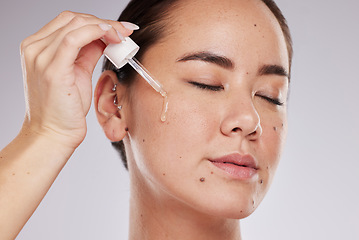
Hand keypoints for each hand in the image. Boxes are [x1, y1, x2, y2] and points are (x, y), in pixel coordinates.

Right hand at [20, 11, 130, 148]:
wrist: (54, 134)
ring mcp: (40, 57)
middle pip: (72, 19)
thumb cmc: (65, 108)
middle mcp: (35, 48)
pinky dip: (95, 32)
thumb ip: (86, 52)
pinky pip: (74, 38)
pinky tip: (112, 37)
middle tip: (125, 31)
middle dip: (104, 22)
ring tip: (122, 36)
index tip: (118, 28)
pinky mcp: (52, 69)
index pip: (68, 21)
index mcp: (38, 48)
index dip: (96, 20)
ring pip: (75, 24)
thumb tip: (104, 38)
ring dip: (105, 26)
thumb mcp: (77, 73)